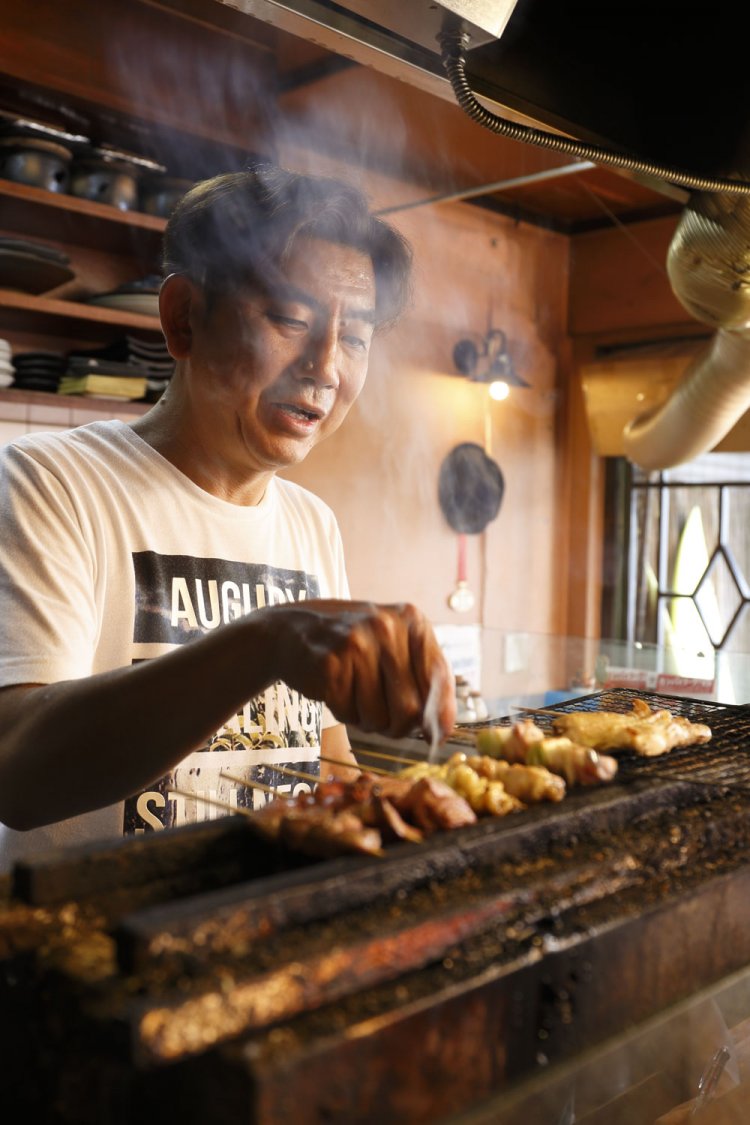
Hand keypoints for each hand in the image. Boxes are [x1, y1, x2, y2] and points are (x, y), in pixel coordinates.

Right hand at [263, 599, 455, 740]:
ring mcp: (356, 643)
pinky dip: (344, 713)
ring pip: (379, 718)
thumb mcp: (392, 643)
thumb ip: (420, 677)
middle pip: (411, 708)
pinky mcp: (329, 664)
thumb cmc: (351, 643)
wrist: (290, 629)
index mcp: (411, 620)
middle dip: (399, 727)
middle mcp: (387, 627)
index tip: (438, 736)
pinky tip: (336, 691)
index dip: (441, 714)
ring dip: (368, 721)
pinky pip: (349, 714)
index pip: (439, 676)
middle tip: (385, 721)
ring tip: (355, 697)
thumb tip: (442, 729)